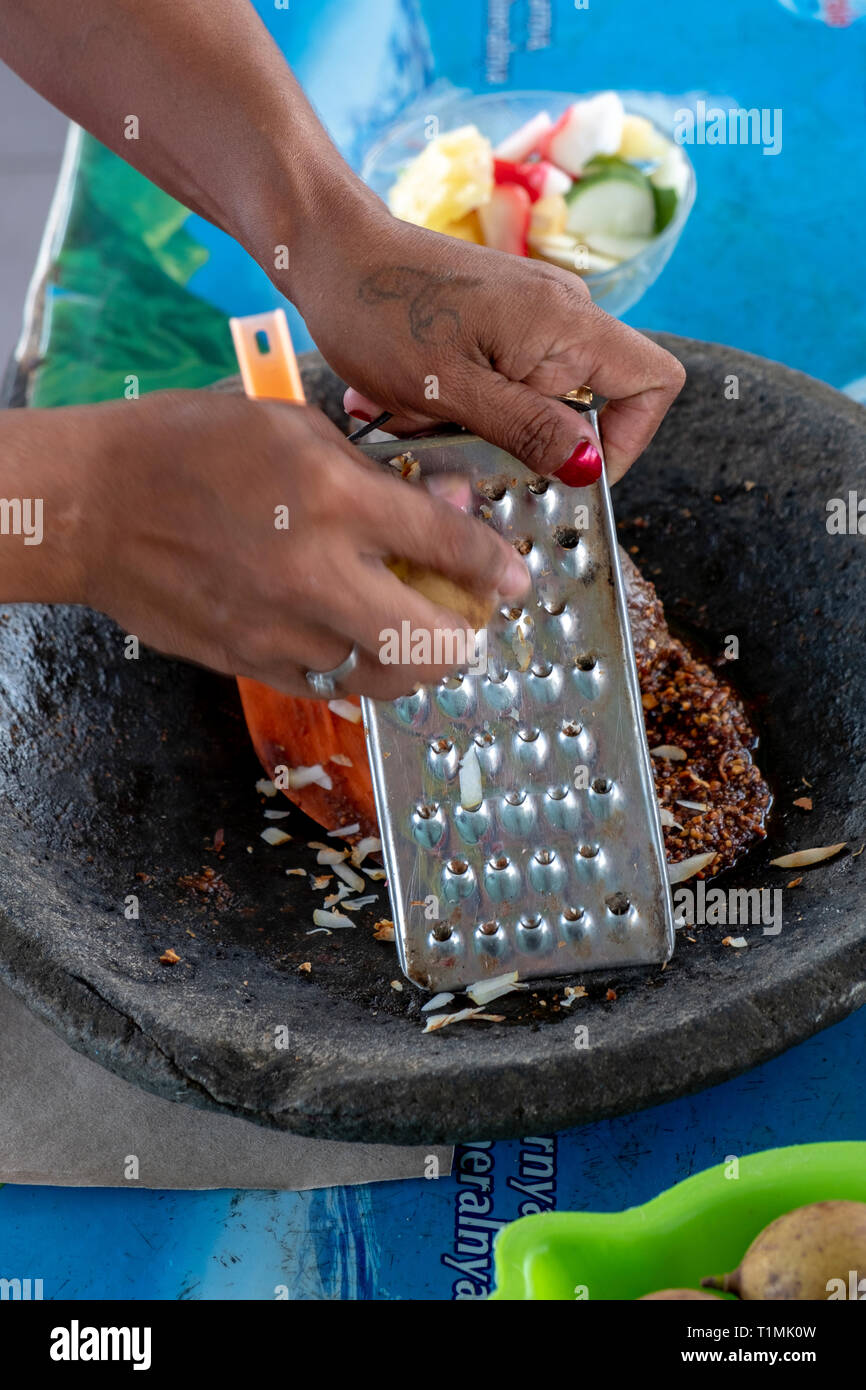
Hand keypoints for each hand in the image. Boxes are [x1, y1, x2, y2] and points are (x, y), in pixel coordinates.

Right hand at [69, 392, 528, 697]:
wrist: (92, 506)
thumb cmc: (187, 446)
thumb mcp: (291, 426)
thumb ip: (372, 470)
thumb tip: (441, 508)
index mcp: (332, 497)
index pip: (446, 547)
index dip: (497, 568)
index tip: (516, 579)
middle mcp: (315, 573)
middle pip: (430, 643)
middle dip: (466, 638)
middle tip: (469, 621)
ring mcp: (280, 629)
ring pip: (383, 679)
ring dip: (415, 663)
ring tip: (416, 635)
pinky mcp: (249, 662)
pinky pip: (329, 686)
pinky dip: (356, 669)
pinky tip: (352, 641)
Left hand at [287, 209, 684, 484]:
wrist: (327, 249)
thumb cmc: (378, 310)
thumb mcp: (450, 390)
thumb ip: (527, 428)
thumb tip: (588, 466)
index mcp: (564, 322)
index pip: (653, 382)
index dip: (626, 441)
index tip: (567, 473)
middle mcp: (560, 312)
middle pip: (589, 402)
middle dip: (525, 441)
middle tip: (458, 443)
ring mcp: (530, 315)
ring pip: (536, 399)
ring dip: (478, 426)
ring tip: (415, 417)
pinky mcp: (499, 320)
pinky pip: (502, 381)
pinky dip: (461, 404)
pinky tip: (407, 402)